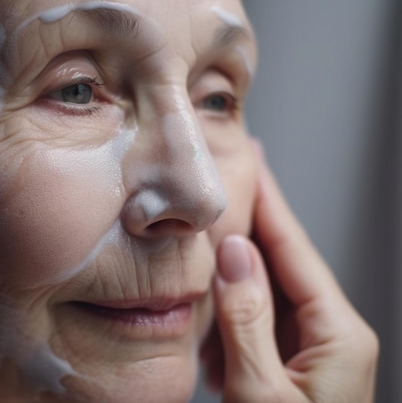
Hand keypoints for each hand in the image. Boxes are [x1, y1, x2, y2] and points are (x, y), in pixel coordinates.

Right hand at [200, 144, 378, 402]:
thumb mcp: (262, 392)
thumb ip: (248, 318)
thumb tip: (235, 253)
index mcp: (338, 335)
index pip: (295, 250)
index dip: (271, 203)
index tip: (253, 162)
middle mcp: (330, 337)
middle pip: (283, 264)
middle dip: (250, 225)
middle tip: (225, 185)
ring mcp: (309, 354)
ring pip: (266, 293)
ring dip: (234, 269)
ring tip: (205, 238)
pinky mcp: (288, 369)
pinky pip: (258, 323)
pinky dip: (231, 309)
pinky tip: (209, 302)